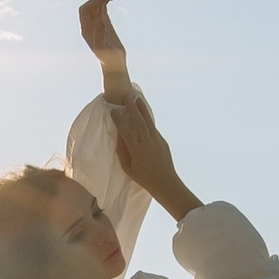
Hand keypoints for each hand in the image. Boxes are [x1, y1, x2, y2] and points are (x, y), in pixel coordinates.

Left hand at [78, 0, 132, 100]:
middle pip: (90, 5)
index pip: (84, 11)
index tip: (105, 1)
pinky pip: (104, 8)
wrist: (114, 64)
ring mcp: (97, 22)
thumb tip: (100, 21)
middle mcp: (89, 24)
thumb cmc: (109, 61)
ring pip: (98, 5)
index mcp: (86, 30)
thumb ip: (100, 37)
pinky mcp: (105, 22)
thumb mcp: (104, 51)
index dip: (93, 3)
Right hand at [108, 96, 199, 222]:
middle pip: (138, 120)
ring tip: (138, 99)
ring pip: (148, 121)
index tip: (113, 111)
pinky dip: (148, 119)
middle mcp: (147, 141)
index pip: (125, 130)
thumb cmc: (143, 178)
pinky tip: (144, 114)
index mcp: (136, 149)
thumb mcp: (128, 167)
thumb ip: (122, 151)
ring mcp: (156, 140)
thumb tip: (118, 137)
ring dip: (142, 109)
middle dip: (132, 108)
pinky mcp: (162, 140)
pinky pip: (153, 127)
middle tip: (126, 97)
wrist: (165, 182)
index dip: (118, 120)